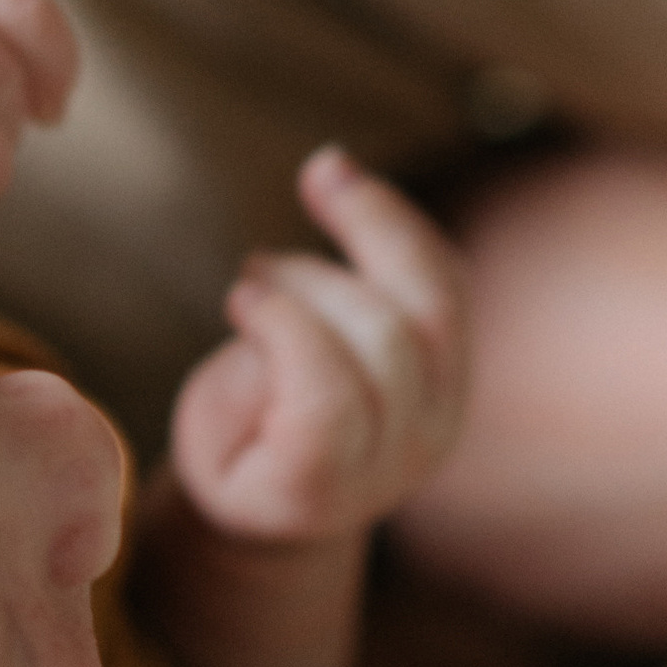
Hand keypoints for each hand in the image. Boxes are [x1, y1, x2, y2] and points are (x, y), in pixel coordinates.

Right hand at [168, 149, 467, 542]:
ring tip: (321, 170)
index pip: (329, 404)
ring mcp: (443, 411)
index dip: (286, 334)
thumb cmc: (235, 459)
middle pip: (385, 343)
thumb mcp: (209, 440)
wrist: (297, 496)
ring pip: (435, 300)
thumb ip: (246, 385)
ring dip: (376, 223)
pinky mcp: (457, 365)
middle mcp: (403, 457)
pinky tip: (344, 179)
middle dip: (312, 283)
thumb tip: (283, 304)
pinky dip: (399, 221)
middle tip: (254, 268)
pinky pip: (446, 277)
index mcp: (325, 491)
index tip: (238, 297)